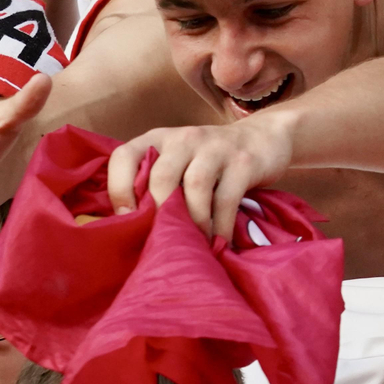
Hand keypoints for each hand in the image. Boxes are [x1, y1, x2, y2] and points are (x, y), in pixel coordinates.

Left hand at [107, 114, 295, 239]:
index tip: (127, 219)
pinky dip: (220, 226)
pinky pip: (227, 198)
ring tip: (193, 245)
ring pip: (195, 186)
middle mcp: (184, 138)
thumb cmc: (210, 162)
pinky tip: (219, 242)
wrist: (265, 138)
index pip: (124, 155)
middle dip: (160, 213)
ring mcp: (216, 148)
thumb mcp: (179, 162)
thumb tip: (130, 229)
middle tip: (165, 240)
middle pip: (162, 175)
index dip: (118, 188)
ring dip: (192, 221)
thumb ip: (156, 183)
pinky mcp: (244, 162)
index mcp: (158, 139)